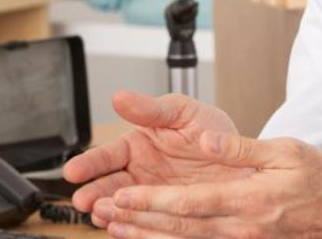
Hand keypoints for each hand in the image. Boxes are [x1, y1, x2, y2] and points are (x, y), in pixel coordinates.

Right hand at [63, 91, 252, 224]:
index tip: (73, 170)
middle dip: (94, 193)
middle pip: (110, 186)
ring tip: (101, 216)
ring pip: (127, 208)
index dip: (89, 163)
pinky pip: (153, 225)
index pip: (107, 155)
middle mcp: (141, 175)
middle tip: (83, 201)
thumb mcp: (183, 112)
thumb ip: (150, 108)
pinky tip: (125, 230)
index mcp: (138, 146)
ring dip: (112, 213)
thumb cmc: (213, 132)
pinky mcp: (172, 217)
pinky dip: (137, 229)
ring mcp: (155, 198)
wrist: (248, 161)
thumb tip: (120, 97)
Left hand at [91, 132, 321, 237]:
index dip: (152, 202)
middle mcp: (241, 226)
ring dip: (148, 234)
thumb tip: (209, 139)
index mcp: (248, 200)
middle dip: (138, 221)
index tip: (123, 196)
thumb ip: (243, 147)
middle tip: (104, 212)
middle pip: (179, 227)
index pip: (189, 203)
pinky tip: (151, 236)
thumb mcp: (287, 152)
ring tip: (115, 226)